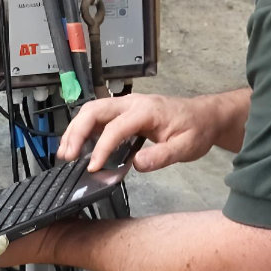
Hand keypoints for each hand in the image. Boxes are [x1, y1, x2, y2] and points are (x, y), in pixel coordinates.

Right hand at [58, 92, 243, 172]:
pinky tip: (79, 147)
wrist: (204, 115)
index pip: (116, 127)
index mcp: (146, 110)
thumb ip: (162, 155)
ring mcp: (126, 105)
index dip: (102, 148)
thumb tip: (137, 164)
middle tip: (66, 156)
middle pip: (95, 110)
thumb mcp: (186, 147)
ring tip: (65, 152)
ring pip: (92, 110)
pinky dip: (84, 129)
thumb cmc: (196, 129)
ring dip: (76, 129)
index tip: (92, 168)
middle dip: (77, 131)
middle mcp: (131, 102)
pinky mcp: (124, 112)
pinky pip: (98, 116)